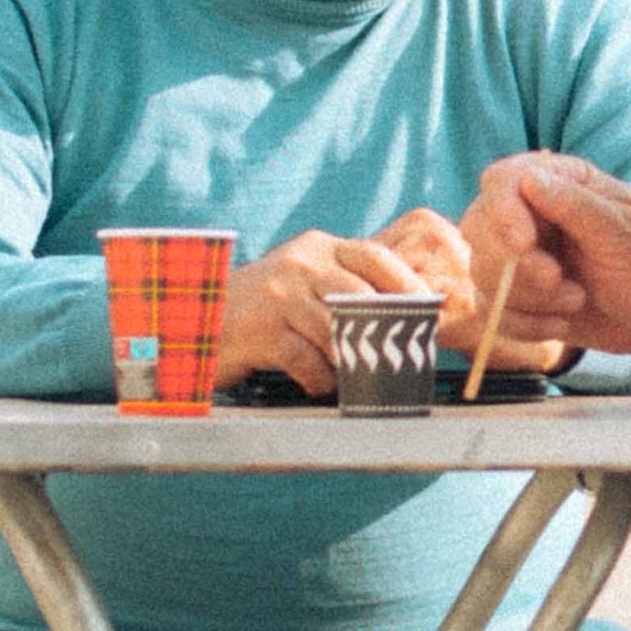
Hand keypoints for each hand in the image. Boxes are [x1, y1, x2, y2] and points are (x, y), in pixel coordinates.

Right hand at [214, 227, 440, 393]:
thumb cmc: (264, 310)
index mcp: (317, 247)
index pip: (373, 255)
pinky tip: (316, 384)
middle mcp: (299, 263)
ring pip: (337, 333)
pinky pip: (308, 361)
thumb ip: (345, 287)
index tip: (431, 307)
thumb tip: (408, 310)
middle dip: (387, 328)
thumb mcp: (304, 282)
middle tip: (405, 353)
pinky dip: (319, 379)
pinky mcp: (262, 329)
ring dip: (350, 361)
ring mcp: (278, 294)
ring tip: (354, 375)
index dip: (407, 282)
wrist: (199, 322)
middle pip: (361, 296)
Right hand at [462, 154, 630, 364]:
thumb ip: (578, 207)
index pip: (502, 180)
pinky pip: (492, 313)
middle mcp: (530, 215)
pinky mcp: (517, 297)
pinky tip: (562, 324)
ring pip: (482, 273)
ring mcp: (519, 257)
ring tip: (576, 300)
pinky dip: (526, 325)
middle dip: (515, 265)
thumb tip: (530, 180)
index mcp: (559, 182)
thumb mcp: (626, 233)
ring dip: (529, 298)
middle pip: (479, 227)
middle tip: (559, 282)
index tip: (523, 244)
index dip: (502, 210)